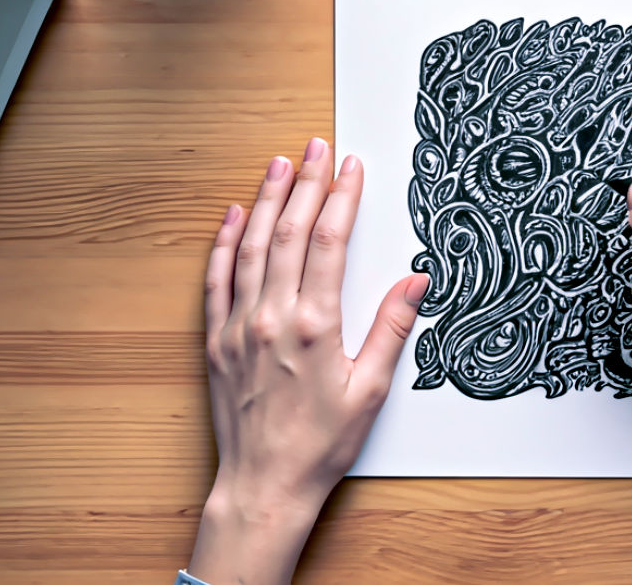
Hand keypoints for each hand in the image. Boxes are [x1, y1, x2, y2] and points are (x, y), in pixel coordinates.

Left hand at [188, 137, 428, 584]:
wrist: (264, 484)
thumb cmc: (320, 445)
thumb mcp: (370, 390)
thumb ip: (391, 329)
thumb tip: (414, 282)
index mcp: (315, 326)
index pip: (329, 243)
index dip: (340, 197)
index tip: (350, 168)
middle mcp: (273, 318)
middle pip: (290, 233)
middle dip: (305, 184)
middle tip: (316, 147)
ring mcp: (239, 326)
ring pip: (252, 246)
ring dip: (266, 201)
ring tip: (278, 164)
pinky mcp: (217, 340)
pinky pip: (217, 279)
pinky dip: (224, 243)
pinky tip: (233, 216)